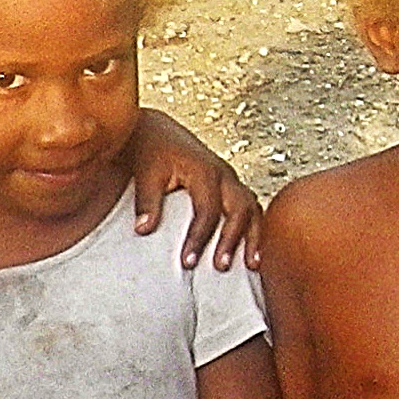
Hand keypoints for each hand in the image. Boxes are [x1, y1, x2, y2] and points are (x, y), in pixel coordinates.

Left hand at [123, 109, 261, 270]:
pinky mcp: (231, 185)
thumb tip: (143, 229)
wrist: (157, 131)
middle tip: (221, 267)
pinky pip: (251, 207)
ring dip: (254, 236)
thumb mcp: (146, 173)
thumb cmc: (151, 151)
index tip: (187, 262)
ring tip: (252, 265)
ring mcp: (231, 179)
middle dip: (233, 240)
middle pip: (241, 209)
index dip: (198, 238)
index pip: (207, 210)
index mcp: (204, 170)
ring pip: (253, 208)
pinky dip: (254, 228)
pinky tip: (252, 250)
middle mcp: (224, 174)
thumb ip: (147, 201)